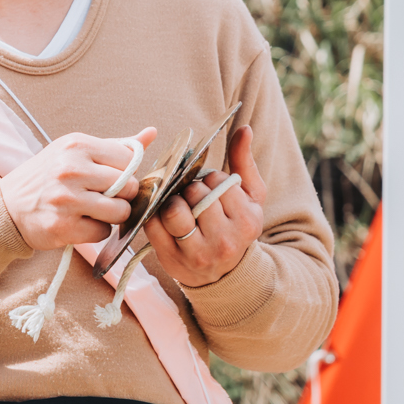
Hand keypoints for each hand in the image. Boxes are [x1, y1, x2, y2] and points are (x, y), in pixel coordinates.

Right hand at [1, 127, 156, 249]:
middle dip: (121, 196)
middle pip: (127, 186)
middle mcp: (71, 169)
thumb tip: (152, 133)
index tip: (111, 178)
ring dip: (112, 216)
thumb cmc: (47, 177)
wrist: (7, 208)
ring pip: (119, 212)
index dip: (126, 173)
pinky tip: (80, 223)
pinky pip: (103, 232)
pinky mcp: (63, 226)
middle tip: (103, 197)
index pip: (128, 159)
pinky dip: (97, 231)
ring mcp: (66, 199)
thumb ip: (115, 146)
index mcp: (76, 144)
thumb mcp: (75, 152)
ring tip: (92, 210)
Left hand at [144, 126, 266, 286]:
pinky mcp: (173, 261)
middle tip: (191, 195)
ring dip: (172, 202)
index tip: (209, 187)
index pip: (217, 181)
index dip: (208, 178)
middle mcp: (225, 240)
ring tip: (179, 205)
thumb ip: (244, 162)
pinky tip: (163, 216)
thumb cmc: (236, 226)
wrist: (225, 275)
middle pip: (195, 194)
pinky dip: (154, 216)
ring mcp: (198, 253)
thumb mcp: (250, 198)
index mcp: (247, 221)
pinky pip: (154, 227)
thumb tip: (242, 129)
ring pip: (174, 210)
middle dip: (189, 188)